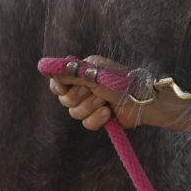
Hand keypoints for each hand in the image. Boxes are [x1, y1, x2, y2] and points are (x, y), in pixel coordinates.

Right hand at [47, 55, 190, 131]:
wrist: (144, 102)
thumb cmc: (123, 83)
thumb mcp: (95, 75)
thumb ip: (71, 72)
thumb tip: (47, 67)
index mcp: (84, 71)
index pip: (59, 80)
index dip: (59, 86)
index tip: (63, 87)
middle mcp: (86, 86)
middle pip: (65, 99)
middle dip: (80, 97)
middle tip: (94, 92)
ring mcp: (93, 102)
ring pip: (74, 112)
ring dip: (90, 108)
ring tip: (105, 103)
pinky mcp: (100, 117)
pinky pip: (86, 123)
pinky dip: (97, 119)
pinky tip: (108, 114)